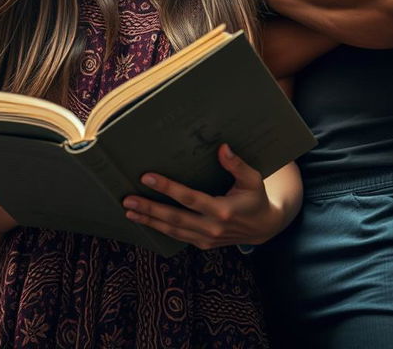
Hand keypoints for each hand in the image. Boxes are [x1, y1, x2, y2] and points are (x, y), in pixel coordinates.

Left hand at [123, 144, 283, 249]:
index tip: (147, 177)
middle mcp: (212, 228)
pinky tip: (146, 220)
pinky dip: (160, 229)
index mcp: (222, 210)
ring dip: (149, 221)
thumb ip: (237, 165)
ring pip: (172, 230)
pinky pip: (177, 236)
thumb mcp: (253, 179)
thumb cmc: (256, 197)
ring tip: (129, 211)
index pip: (189, 199)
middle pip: (174, 218)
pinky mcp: (203, 244)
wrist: (264, 227)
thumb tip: (222, 148)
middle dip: (149, 208)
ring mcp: (206, 238)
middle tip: (127, 200)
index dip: (167, 188)